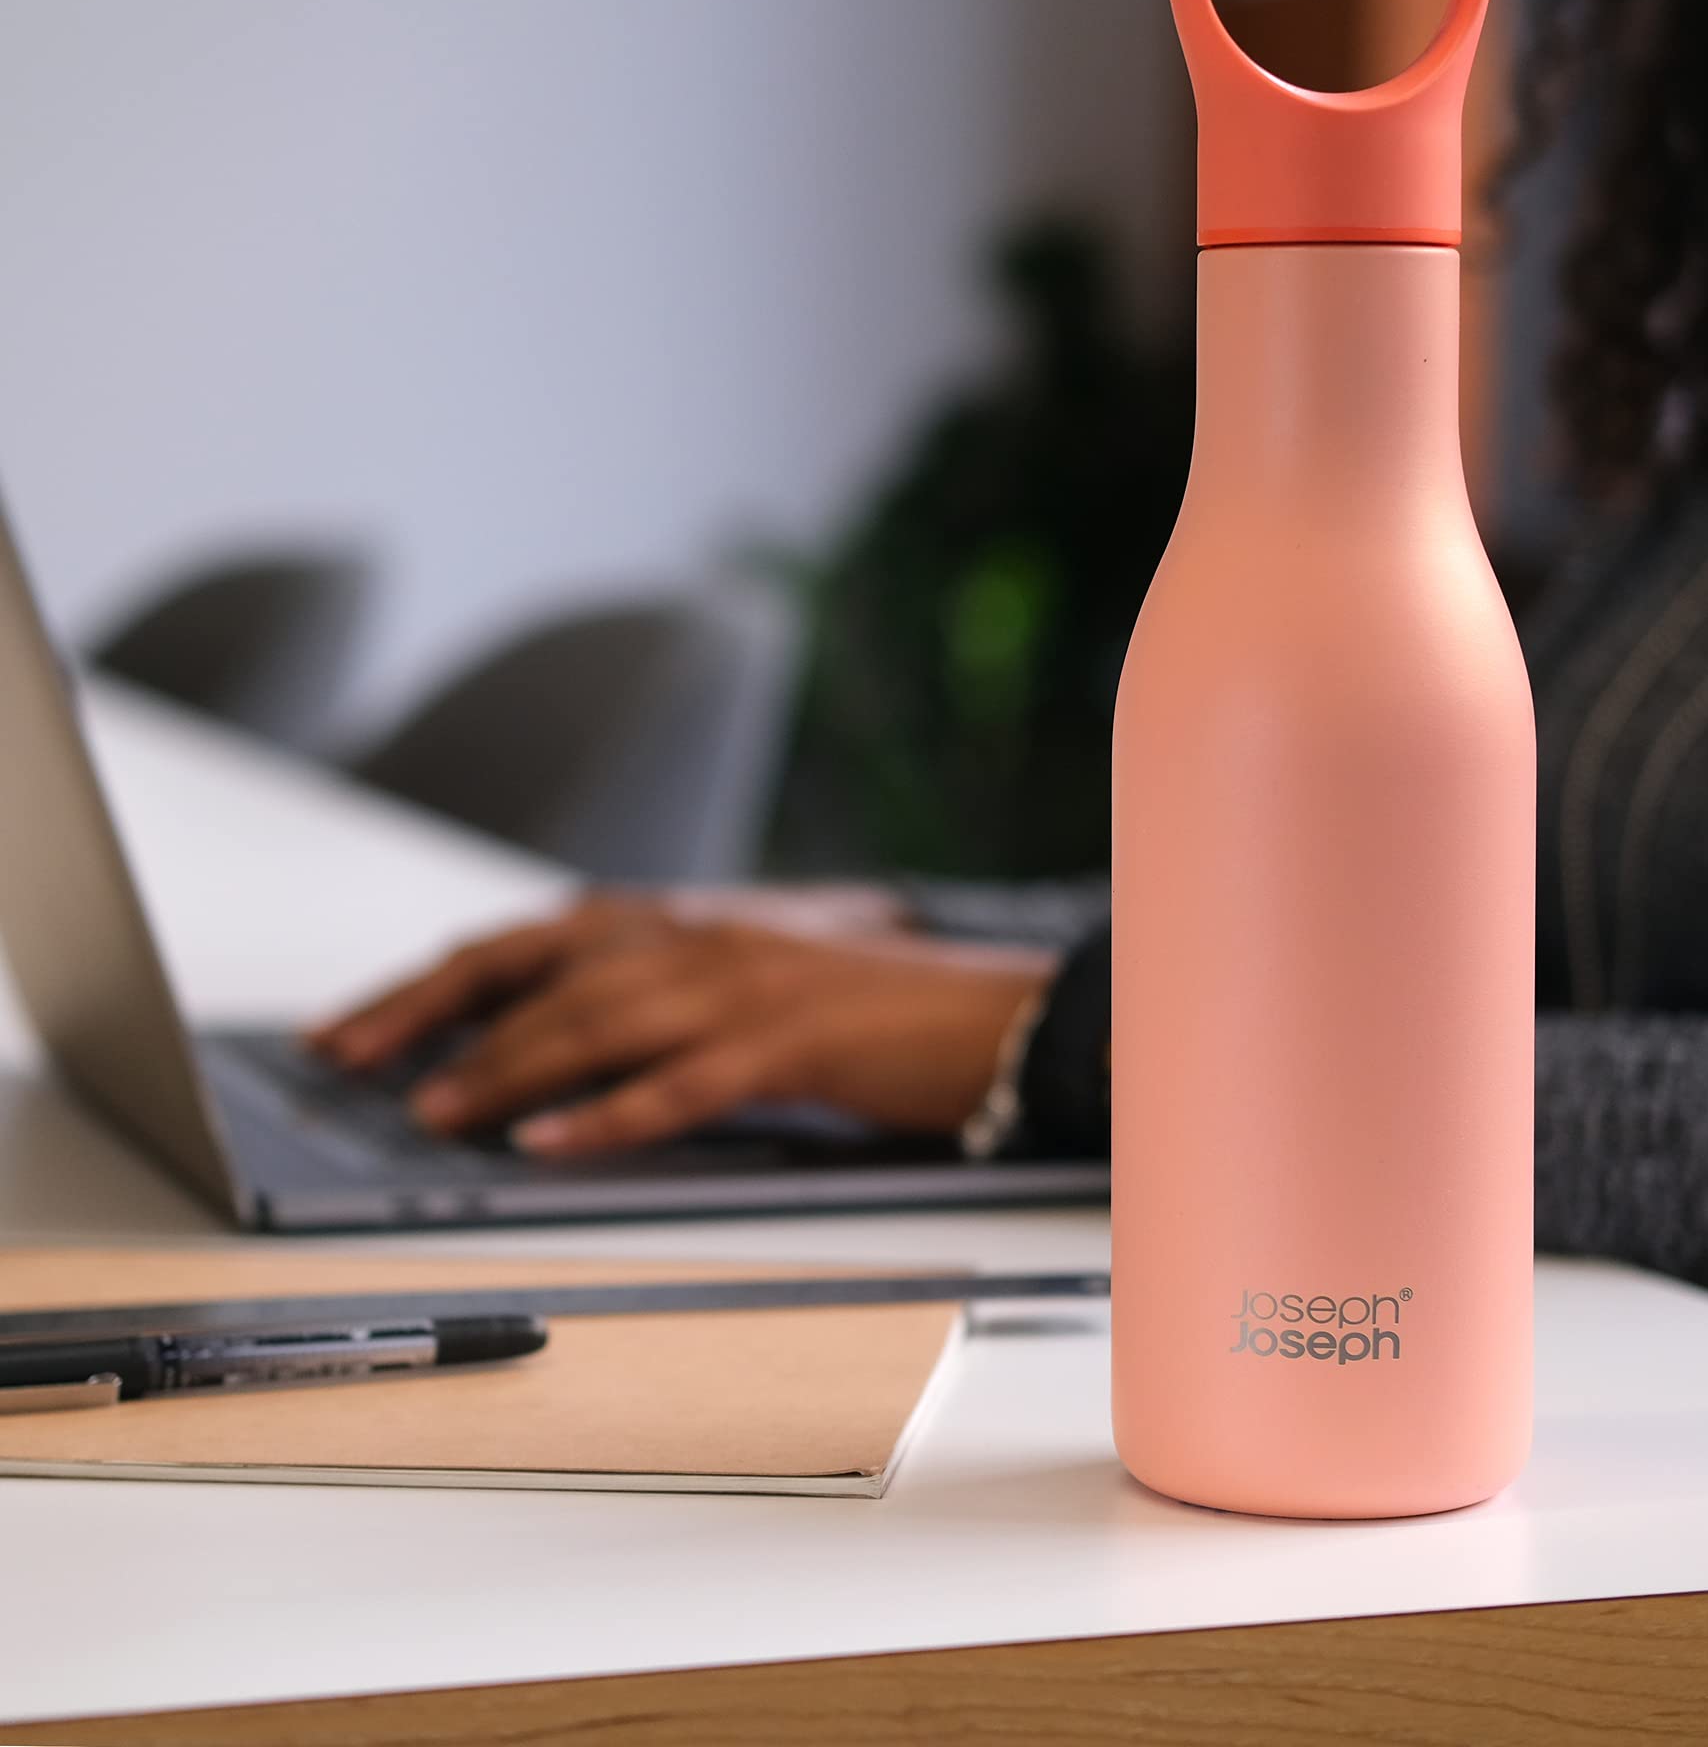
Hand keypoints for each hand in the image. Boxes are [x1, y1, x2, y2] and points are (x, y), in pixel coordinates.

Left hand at [309, 895, 1052, 1154]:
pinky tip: (548, 1144)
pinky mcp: (794, 1044)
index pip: (533, 939)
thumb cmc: (878, 1007)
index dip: (437, 979)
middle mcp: (705, 938)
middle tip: (350, 1059)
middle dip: (432, 1014)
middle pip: (540, 969)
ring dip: (504, 1068)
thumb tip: (562, 1047)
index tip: (359, 1024)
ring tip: (433, 1111)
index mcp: (690, 920)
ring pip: (598, 1022)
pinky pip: (680, 1084)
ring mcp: (748, 987)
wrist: (1000, 1010)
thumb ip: (671, 989)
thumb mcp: (759, 975)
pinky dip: (607, 1115)